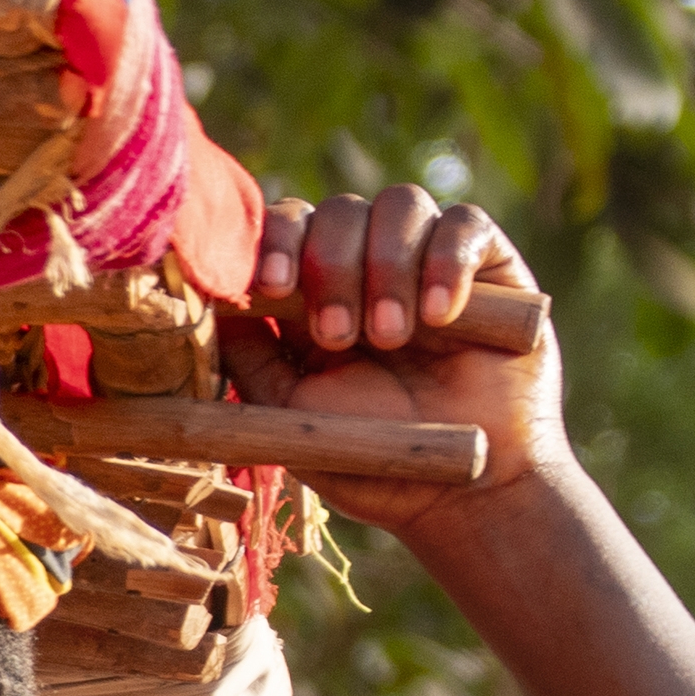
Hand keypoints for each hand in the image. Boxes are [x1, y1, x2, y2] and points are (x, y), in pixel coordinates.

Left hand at [216, 188, 571, 535]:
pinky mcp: (490, 264)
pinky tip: (439, 317)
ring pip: (399, 204)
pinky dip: (445, 262)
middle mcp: (369, 264)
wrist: (465, 491)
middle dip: (329, 266)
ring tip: (390, 337)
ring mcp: (429, 258)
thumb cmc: (373, 459)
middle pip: (337, 210)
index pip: (284, 227)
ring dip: (386, 266)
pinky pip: (465, 224)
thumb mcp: (291, 414)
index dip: (272, 242)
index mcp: (314, 293)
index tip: (271, 287)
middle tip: (338, 337)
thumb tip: (204, 300)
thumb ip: (248, 357)